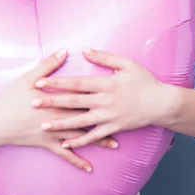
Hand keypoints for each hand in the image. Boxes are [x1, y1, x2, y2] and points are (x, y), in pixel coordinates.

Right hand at [0, 49, 118, 171]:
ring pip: (80, 137)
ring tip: (115, 144)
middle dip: (105, 119)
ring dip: (98, 141)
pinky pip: (65, 154)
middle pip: (87, 117)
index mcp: (56, 101)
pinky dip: (77, 161)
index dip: (100, 95)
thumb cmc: (10, 99)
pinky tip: (89, 168)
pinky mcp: (46, 144)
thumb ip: (48, 65)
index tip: (117, 94)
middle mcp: (58, 118)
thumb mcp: (28, 79)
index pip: (82, 97)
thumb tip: (65, 51)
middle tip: (124, 120)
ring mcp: (53, 133)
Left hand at [31, 48, 175, 148]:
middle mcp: (104, 101)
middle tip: (33, 103)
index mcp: (106, 84)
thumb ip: (105, 58)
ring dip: (60, 124)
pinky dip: (79, 141)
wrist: (161, 104)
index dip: (57, 83)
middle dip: (52, 102)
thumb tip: (85, 51)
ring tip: (43, 125)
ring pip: (80, 121)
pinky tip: (65, 143)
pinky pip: (93, 136)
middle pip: (73, 102)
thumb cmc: (144, 81)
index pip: (76, 83)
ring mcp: (108, 117)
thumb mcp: (127, 64)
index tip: (40, 82)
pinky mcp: (113, 129)